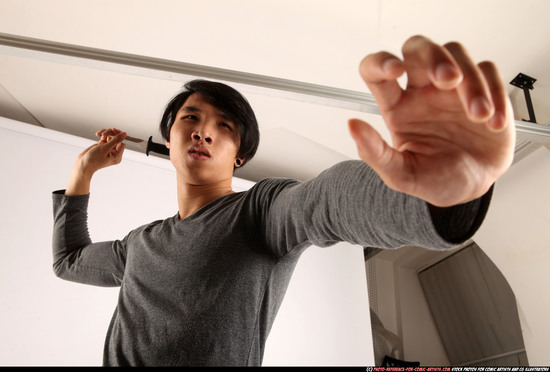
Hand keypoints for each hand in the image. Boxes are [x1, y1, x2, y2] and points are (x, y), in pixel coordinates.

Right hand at [77, 128, 126, 174]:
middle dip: (111, 133)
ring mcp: (108, 148)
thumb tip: (125, 134)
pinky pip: (105, 136)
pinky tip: (97, 134)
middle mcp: (113, 152)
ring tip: (99, 134)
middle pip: (117, 138)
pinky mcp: (102, 145)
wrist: (82, 164)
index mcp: (117, 156)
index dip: (119, 136)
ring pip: (110, 136)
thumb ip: (115, 141)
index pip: (122, 142)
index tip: (114, 130)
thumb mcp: (105, 149)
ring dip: (106, 133)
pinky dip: (102, 134)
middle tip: (105, 132)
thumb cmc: (93, 160)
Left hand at [348, 35, 514, 206]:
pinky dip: (495, 92)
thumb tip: (352, 126)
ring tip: (479, 117)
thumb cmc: (435, 179)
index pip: (376, 72)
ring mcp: (452, 88)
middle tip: (449, 80)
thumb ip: (375, 153)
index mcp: (397, 108)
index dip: (380, 62)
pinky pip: (488, 71)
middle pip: (417, 48)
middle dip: (433, 57)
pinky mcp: (483, 89)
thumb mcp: (401, 175)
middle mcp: (422, 92)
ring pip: (456, 55)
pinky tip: (494, 122)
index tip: (395, 70)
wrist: (472, 188)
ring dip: (471, 82)